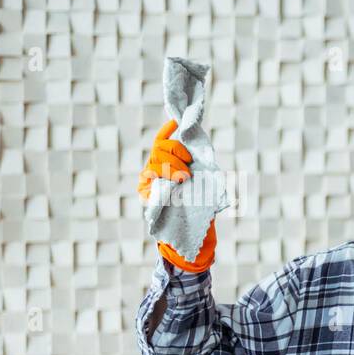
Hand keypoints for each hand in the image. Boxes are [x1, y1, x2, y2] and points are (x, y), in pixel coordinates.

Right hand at [139, 120, 216, 272]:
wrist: (191, 233)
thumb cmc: (198, 206)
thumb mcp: (203, 184)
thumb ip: (199, 168)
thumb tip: (207, 155)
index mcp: (166, 163)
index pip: (162, 141)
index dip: (167, 129)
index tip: (175, 122)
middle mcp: (154, 169)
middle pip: (159, 149)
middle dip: (175, 154)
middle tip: (188, 169)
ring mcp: (148, 181)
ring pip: (155, 163)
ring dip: (172, 168)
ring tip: (184, 179)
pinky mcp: (145, 195)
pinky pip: (149, 181)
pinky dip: (163, 180)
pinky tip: (173, 183)